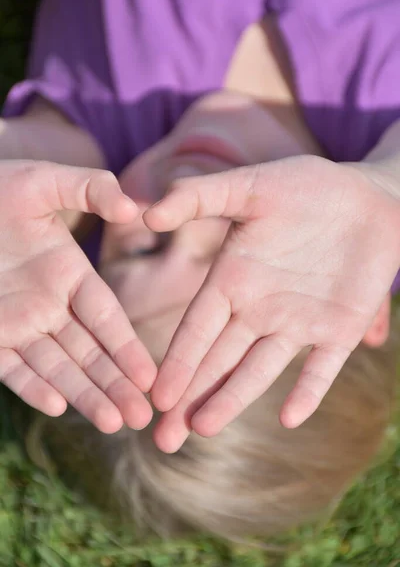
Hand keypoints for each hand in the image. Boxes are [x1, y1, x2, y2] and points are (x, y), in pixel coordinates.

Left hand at [0, 161, 156, 432]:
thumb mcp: (45, 182)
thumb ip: (92, 189)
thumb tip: (134, 210)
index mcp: (70, 275)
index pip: (108, 318)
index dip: (129, 348)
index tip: (152, 376)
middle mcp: (49, 306)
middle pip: (89, 352)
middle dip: (115, 385)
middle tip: (143, 417)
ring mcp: (17, 323)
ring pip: (57, 367)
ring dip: (84, 395)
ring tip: (114, 423)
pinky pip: (11, 367)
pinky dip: (32, 386)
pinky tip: (57, 406)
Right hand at [146, 156, 399, 451]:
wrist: (368, 197)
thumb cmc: (307, 187)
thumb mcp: (250, 186)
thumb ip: (200, 197)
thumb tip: (149, 213)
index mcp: (232, 280)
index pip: (197, 329)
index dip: (178, 361)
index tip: (155, 394)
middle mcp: (258, 310)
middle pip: (218, 361)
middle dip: (190, 398)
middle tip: (163, 439)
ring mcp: (299, 323)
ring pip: (259, 370)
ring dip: (233, 399)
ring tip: (204, 430)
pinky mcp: (338, 329)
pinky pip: (321, 367)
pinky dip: (307, 391)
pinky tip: (290, 416)